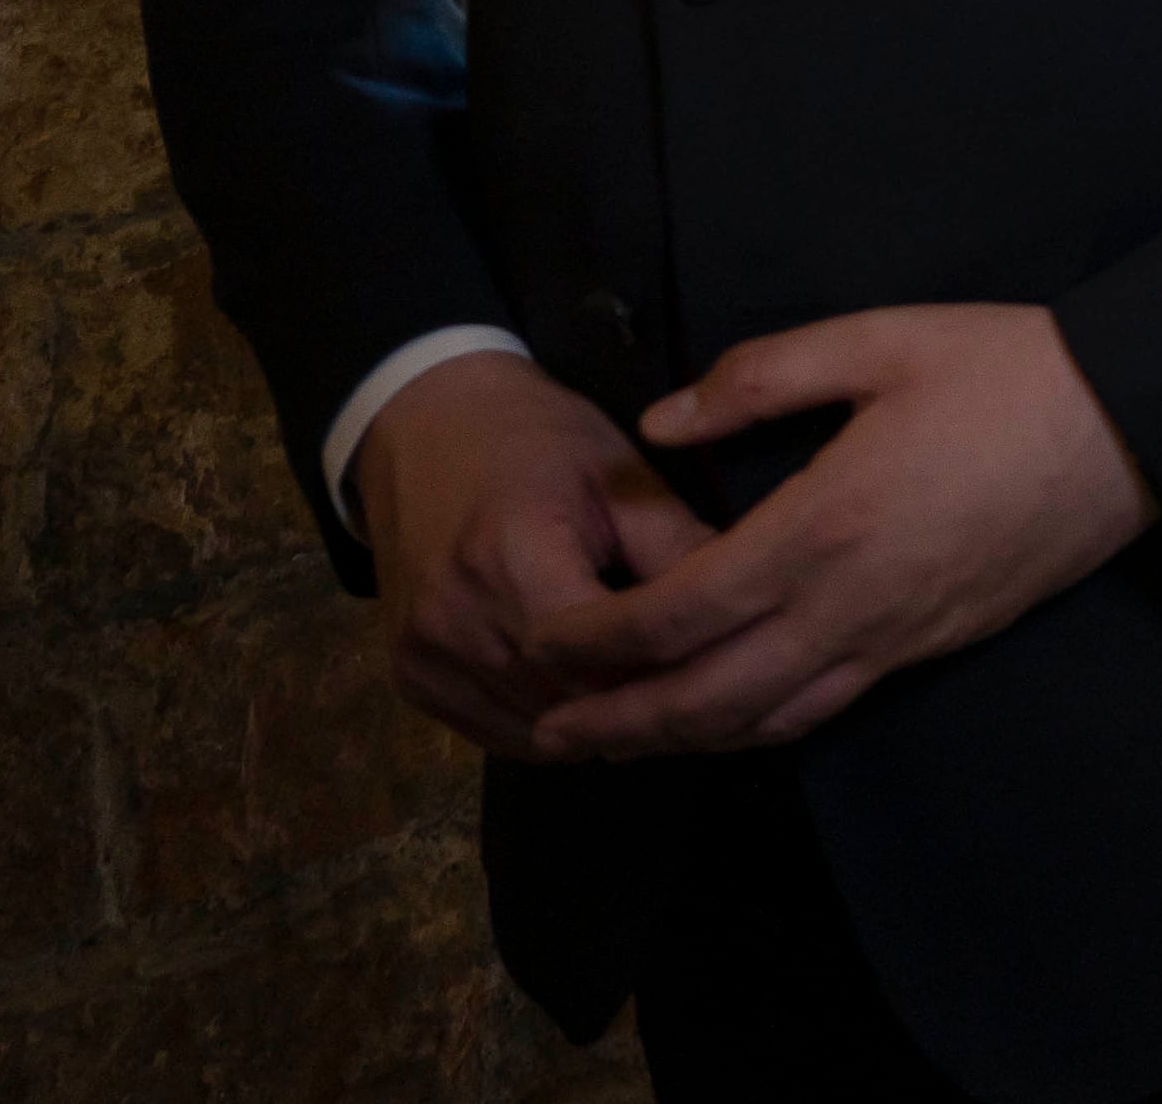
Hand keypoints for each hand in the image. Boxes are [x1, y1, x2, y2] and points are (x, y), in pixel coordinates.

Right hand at [350, 349, 716, 752]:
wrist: (427, 428)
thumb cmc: (538, 441)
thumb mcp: (621, 475)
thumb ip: (678, 547)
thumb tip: (750, 610)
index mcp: (510, 553)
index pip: (599, 651)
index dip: (667, 666)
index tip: (724, 664)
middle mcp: (454, 616)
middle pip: (570, 699)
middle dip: (644, 703)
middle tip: (709, 692)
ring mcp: (422, 656)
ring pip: (537, 731)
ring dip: (601, 726)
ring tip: (661, 698)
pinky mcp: (410, 680)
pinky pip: (498, 733)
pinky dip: (555, 727)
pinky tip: (599, 701)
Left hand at [522, 304, 1156, 756]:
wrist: (1139, 422)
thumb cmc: (1010, 369)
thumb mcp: (881, 340)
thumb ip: (763, 376)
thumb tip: (662, 420)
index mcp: (823, 525)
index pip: (677, 612)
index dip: (596, 640)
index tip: (543, 640)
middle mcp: (850, 603)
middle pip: (707, 697)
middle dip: (619, 721)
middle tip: (550, 730)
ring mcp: (898, 636)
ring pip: (767, 720)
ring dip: (683, 738)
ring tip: (622, 739)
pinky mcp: (937, 645)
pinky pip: (828, 706)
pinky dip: (761, 725)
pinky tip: (732, 715)